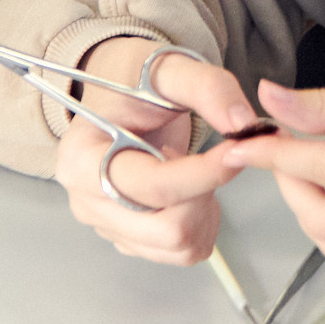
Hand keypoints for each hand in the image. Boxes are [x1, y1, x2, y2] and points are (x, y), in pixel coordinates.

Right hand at [55, 39, 260, 265]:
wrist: (120, 99)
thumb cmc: (137, 84)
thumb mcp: (170, 70)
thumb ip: (208, 88)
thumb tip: (241, 123)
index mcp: (82, 159)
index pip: (151, 185)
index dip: (204, 174)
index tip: (237, 151)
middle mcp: (86, 202)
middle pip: (168, 228)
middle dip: (205, 193)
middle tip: (212, 158)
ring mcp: (107, 227)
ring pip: (179, 246)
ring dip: (206, 211)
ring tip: (200, 172)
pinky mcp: (129, 241)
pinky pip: (181, 253)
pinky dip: (201, 225)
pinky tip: (193, 191)